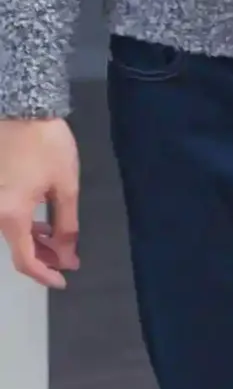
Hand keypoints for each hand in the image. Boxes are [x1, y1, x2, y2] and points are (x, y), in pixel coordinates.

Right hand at [0, 117, 80, 287]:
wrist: (24, 107)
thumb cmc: (48, 145)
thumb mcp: (65, 186)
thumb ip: (66, 225)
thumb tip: (65, 254)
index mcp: (11, 215)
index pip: (25, 260)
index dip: (44, 275)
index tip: (63, 281)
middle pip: (16, 248)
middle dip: (43, 258)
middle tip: (69, 260)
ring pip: (12, 233)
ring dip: (34, 242)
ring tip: (60, 243)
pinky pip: (8, 217)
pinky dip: (25, 226)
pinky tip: (43, 225)